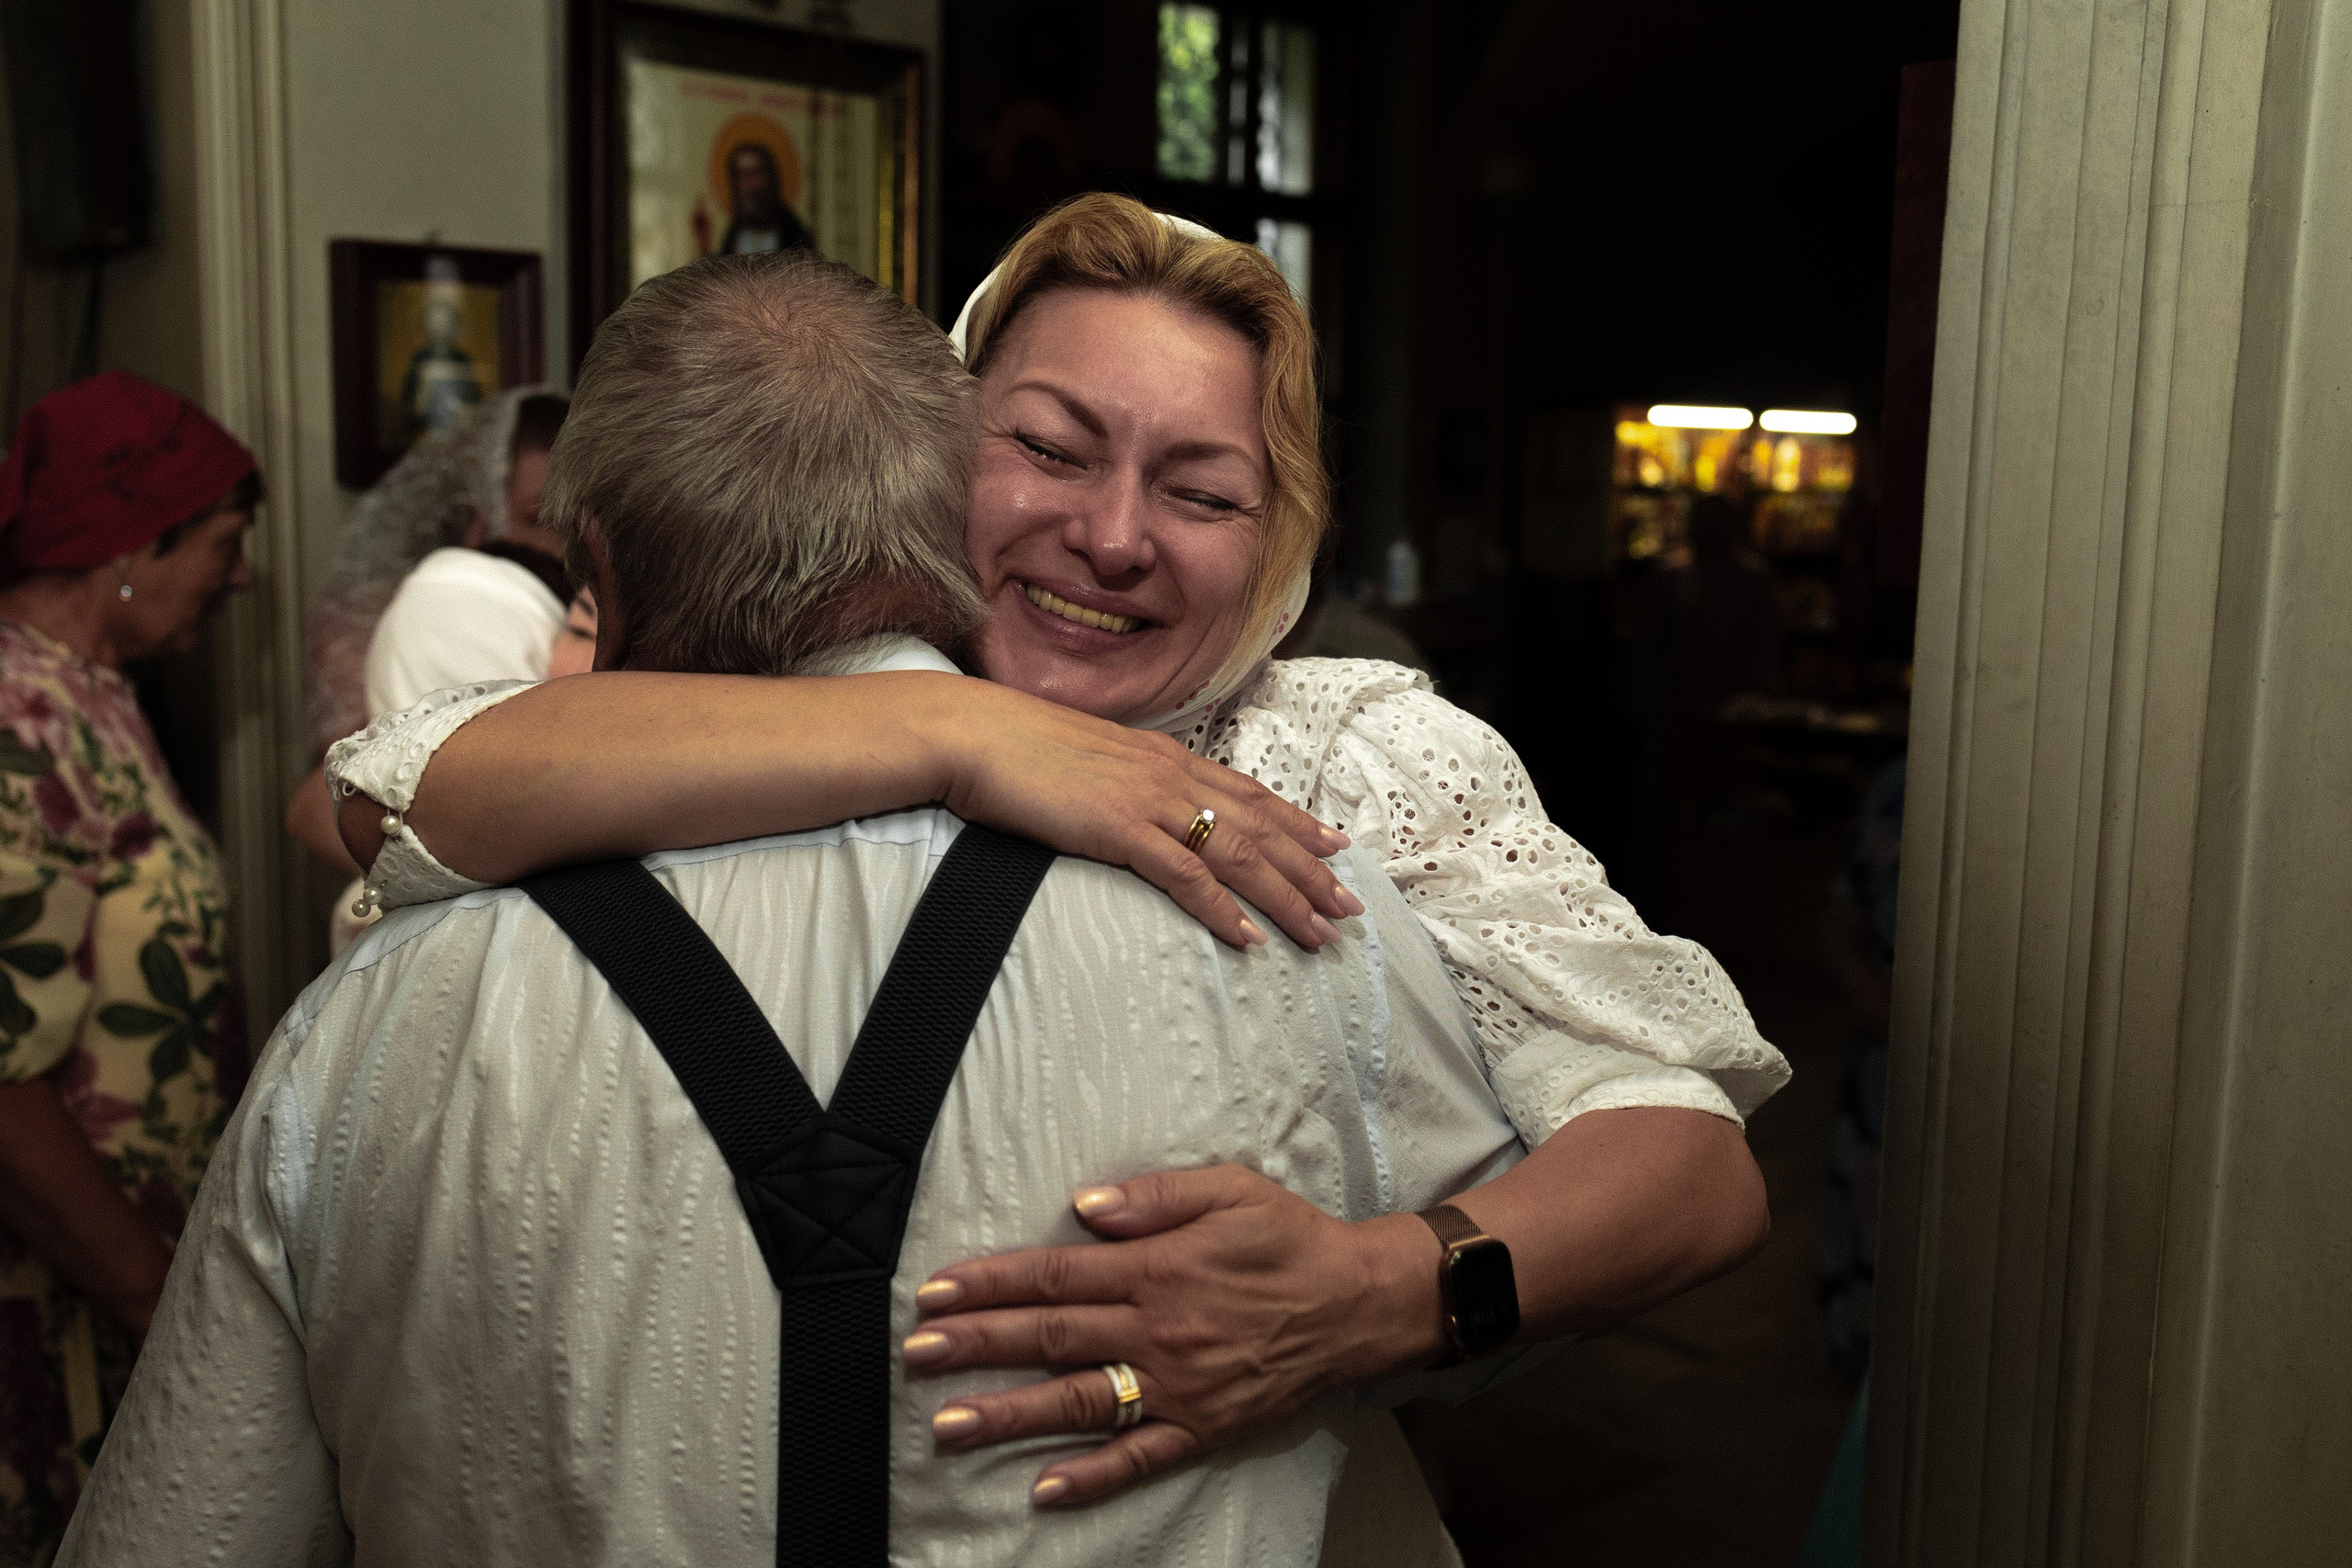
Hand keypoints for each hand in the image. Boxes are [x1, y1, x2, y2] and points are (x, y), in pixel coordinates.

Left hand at [900, 1166, 1442, 1507]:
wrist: (1359, 1303)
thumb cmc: (1289, 1238)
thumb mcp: (1228, 1190)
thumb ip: (1154, 1198)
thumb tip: (1084, 1208)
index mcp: (1157, 1269)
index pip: (1055, 1276)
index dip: (990, 1284)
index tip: (935, 1292)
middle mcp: (1158, 1330)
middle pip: (1051, 1337)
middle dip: (977, 1345)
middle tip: (915, 1355)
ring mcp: (1178, 1385)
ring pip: (1080, 1402)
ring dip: (1010, 1414)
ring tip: (949, 1424)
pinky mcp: (1202, 1426)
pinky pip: (1140, 1456)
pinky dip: (1093, 1477)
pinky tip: (1046, 1490)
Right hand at [928, 682, 1364, 950]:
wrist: (972, 734)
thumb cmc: (1016, 748)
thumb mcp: (1087, 759)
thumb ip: (1123, 780)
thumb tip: (1136, 805)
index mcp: (1163, 755)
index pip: (1248, 792)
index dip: (1297, 823)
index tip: (1335, 847)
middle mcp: (1170, 774)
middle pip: (1260, 826)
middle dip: (1311, 869)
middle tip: (1350, 906)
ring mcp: (1149, 800)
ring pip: (1239, 853)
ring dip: (1285, 896)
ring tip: (1319, 931)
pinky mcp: (1120, 829)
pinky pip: (1186, 876)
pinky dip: (1222, 908)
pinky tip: (1248, 937)